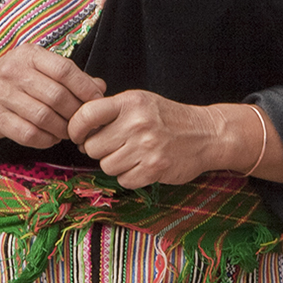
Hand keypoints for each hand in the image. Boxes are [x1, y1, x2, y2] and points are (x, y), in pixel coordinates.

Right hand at [0, 46, 105, 148]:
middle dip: (75, 113)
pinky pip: (28, 134)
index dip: (85, 88)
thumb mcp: (40, 67)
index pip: (65, 70)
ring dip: (62, 129)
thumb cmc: (16, 78)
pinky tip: (51, 138)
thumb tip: (100, 87)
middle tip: (83, 123)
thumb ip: (70, 76)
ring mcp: (0, 95)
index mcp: (29, 55)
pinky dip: (46, 140)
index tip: (98, 102)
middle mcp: (13, 72)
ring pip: (43, 117)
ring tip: (68, 132)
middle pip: (56, 96)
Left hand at [68, 90, 243, 189]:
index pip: (86, 114)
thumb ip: (111, 110)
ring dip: (116, 165)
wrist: (207, 134)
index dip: (75, 128)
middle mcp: (137, 122)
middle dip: (100, 150)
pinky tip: (143, 165)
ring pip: (106, 166)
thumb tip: (76, 127)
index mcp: (131, 102)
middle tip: (116, 146)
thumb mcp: (141, 102)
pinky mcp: (155, 168)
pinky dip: (130, 177)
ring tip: (133, 155)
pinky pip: (123, 180)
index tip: (78, 136)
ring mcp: (147, 146)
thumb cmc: (169, 118)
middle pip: (93, 147)